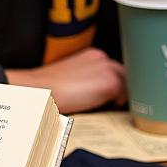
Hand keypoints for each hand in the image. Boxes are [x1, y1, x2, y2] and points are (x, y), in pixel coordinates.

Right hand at [5, 47, 125, 113]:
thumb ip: (87, 81)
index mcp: (92, 56)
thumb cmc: (48, 89)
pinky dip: (117, 105)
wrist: (39, 91)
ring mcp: (108, 70)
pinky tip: (106, 110)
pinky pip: (124, 97)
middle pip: (124, 76)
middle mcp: (102, 59)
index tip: (112, 97)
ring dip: (121, 97)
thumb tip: (98, 96)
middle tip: (115, 105)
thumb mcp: (70, 78)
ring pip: (127, 86)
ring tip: (112, 109)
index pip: (113, 70)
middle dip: (122, 90)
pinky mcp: (110, 83)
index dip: (115, 84)